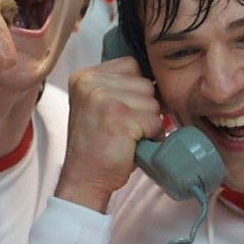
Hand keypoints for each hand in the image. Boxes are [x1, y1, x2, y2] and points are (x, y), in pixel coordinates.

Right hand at [54, 58, 162, 212]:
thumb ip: (120, 86)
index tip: (122, 111)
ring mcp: (104, 98)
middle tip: (124, 128)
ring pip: (153, 102)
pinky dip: (151, 135)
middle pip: (145, 83)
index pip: (131, 65)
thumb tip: (159, 80)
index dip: (136, 90)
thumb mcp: (100, 104)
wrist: (84, 179)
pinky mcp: (120, 117)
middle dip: (143, 107)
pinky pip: (155, 120)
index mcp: (85, 76)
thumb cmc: (99, 144)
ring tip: (127, 136)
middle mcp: (91, 83)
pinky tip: (132, 144)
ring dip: (148, 122)